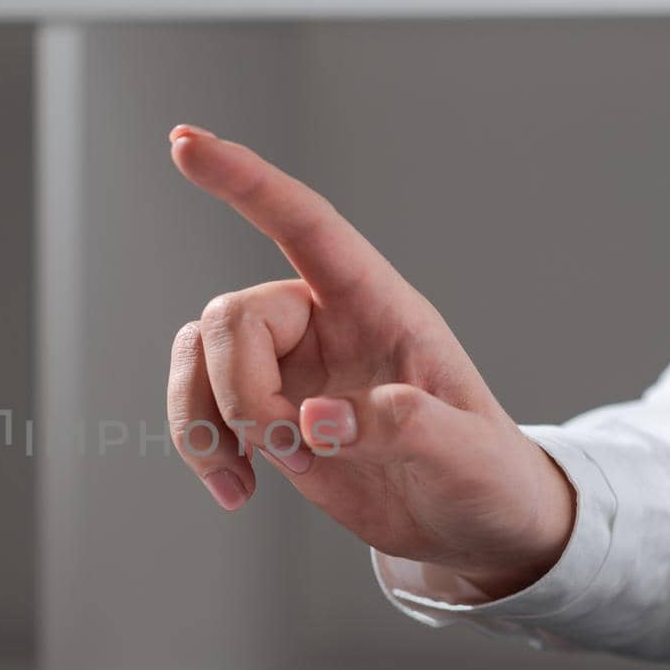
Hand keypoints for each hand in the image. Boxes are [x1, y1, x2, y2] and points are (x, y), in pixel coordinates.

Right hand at [165, 125, 572, 597]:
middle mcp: (323, 323)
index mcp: (379, 305)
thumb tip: (315, 420)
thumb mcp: (467, 453)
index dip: (246, 181)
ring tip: (246, 484)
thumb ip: (402, 427)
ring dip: (203, 423)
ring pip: (200, 356)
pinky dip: (201, 447)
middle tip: (287, 454)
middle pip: (233, 317)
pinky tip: (237, 491)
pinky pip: (199, 404)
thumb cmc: (484, 474)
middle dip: (240, 393)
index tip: (184, 144)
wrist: (469, 524)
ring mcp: (289, 367)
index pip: (306, 224)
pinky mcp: (266, 410)